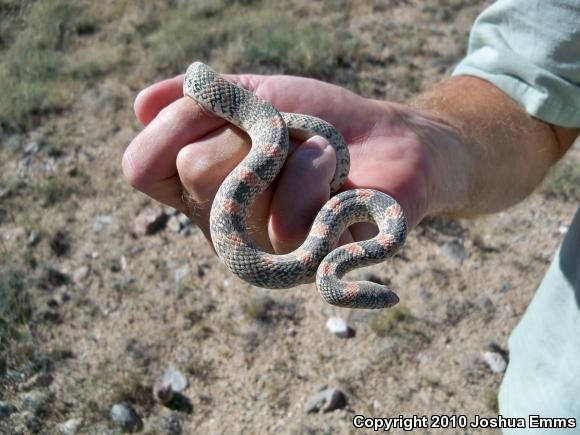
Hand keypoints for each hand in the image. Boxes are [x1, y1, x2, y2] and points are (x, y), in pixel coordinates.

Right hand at [123, 69, 463, 252]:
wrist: (387, 139)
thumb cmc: (318, 121)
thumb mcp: (255, 94)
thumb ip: (199, 99)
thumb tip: (139, 106)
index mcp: (197, 191)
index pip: (142, 167)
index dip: (180, 122)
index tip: (230, 105)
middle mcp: (220, 227)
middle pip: (195, 167)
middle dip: (246, 125)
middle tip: (283, 130)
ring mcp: (260, 251)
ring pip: (234, 190)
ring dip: (285, 146)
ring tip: (315, 152)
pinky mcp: (305, 265)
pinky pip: (287, 220)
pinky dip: (317, 173)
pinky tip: (338, 178)